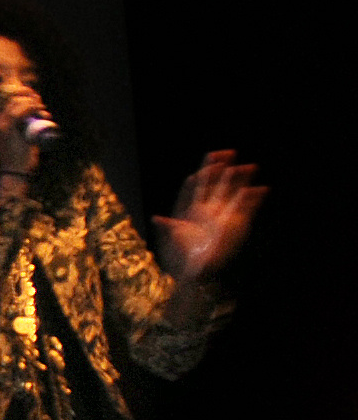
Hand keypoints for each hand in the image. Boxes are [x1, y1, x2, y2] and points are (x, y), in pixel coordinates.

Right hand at [0, 85, 46, 178]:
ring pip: (15, 101)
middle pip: (8, 93)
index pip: (1, 93)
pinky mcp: (5, 129)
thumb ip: (21, 121)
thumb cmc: (20, 152)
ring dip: (31, 100)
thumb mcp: (18, 133)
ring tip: (41, 108)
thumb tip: (34, 106)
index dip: (17, 88)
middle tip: (38, 100)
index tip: (31, 94)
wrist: (14, 170)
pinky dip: (31, 107)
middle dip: (26, 92)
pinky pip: (18, 111)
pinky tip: (39, 109)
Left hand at [154, 149, 264, 282]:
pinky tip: (261, 189)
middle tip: (230, 151)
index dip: (206, 171)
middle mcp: (212, 208)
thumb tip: (158, 219)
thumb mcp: (176, 236)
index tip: (211, 158)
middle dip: (224, 168)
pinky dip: (254, 199)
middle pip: (218, 184)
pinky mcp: (238, 223)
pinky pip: (248, 208)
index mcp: (196, 207)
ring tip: (250, 166)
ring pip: (234, 192)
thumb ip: (169, 226)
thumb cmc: (186, 253)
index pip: (201, 184)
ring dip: (241, 179)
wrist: (200, 268)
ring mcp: (225, 214)